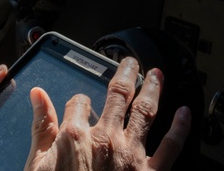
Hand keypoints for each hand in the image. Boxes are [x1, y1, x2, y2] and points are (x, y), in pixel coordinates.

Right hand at [25, 57, 189, 170]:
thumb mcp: (37, 164)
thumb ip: (41, 127)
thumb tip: (37, 96)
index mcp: (75, 134)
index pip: (79, 102)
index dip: (80, 100)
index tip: (81, 103)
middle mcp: (106, 138)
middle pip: (118, 95)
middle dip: (125, 75)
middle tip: (130, 63)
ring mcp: (131, 155)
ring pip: (146, 111)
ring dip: (153, 89)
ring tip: (157, 75)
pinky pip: (171, 146)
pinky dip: (181, 128)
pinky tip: (185, 113)